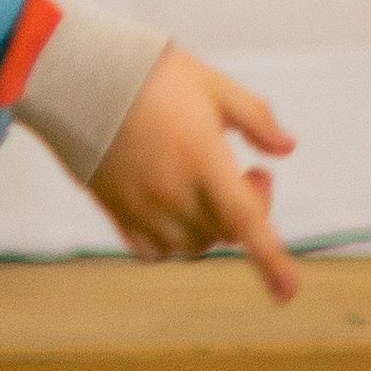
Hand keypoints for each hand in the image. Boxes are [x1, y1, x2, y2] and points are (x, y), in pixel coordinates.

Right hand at [87, 47, 301, 303]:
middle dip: (248, 210)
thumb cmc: (155, 77)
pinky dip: (175, 240)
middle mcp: (171, 193)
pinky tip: (179, 208)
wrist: (82, 80)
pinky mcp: (116, 212)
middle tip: (249, 173)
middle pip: (225, 233)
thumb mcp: (216, 87)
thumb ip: (257, 119)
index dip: (270, 259)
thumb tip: (286, 150)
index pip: (244, 220)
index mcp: (202, 160)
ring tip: (209, 183)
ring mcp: (140, 207)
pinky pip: (154, 250)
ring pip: (192, 245)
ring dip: (213, 225)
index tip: (288, 293)